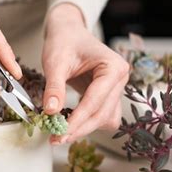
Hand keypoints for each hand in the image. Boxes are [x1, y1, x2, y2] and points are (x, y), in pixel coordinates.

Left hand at [42, 3, 129, 143]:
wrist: (68, 33)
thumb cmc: (64, 41)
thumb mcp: (55, 61)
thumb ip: (54, 87)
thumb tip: (51, 112)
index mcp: (114, 67)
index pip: (95, 101)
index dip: (77, 120)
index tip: (60, 133)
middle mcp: (120, 79)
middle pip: (103, 114)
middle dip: (80, 128)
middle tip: (56, 138)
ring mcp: (116, 89)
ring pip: (105, 120)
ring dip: (85, 128)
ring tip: (60, 133)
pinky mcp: (108, 96)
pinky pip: (101, 116)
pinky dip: (86, 123)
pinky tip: (68, 123)